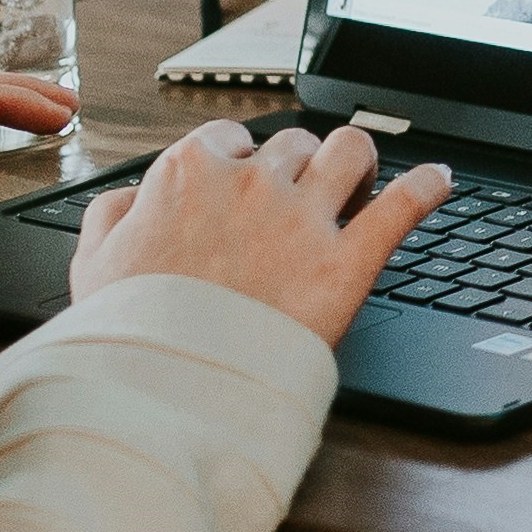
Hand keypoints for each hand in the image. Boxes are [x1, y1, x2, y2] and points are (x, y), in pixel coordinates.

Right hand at [72, 118, 449, 343]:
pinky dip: (427, 187)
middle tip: (302, 199)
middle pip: (293, 145)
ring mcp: (303, 219)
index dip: (242, 164)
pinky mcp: (346, 263)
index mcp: (189, 174)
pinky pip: (403, 205)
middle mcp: (251, 183)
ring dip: (358, 161)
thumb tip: (134, 198)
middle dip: (299, 167)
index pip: (229, 140)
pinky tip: (439, 181)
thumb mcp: (91, 265)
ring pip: (350, 150)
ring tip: (361, 181)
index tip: (246, 185)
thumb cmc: (128, 334)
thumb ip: (111, 215)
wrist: (164, 391)